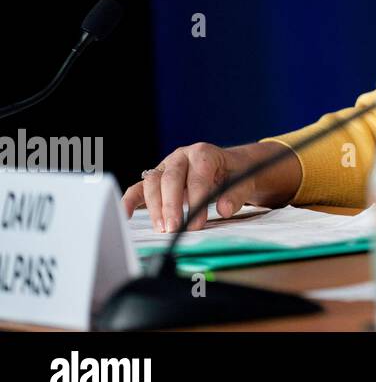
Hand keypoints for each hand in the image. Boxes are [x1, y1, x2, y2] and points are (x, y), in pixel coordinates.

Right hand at [119, 141, 298, 232]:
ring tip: (162, 229)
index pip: (197, 177)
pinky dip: (130, 200)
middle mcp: (181, 157)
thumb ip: (236, 194)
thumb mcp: (244, 180)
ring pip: (153, 184)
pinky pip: (139, 188)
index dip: (197, 200)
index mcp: (203, 153)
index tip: (197, 223)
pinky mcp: (156, 179)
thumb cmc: (235, 173)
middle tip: (175, 228)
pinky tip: (126, 215)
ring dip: (155, 207)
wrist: (230, 166)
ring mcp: (166, 167)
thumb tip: (225, 209)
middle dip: (171, 205)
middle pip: (170, 178)